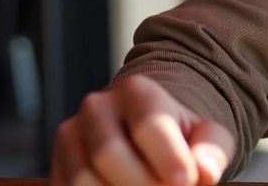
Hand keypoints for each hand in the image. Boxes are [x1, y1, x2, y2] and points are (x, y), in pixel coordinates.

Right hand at [51, 74, 234, 185]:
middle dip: (143, 184)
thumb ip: (211, 151)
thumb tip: (206, 173)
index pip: (148, 125)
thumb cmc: (179, 138)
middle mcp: (97, 107)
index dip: (168, 159)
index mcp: (137, 91)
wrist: (145, 137)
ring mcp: (70, 136)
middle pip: (110, 154)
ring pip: (83, 179)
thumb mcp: (206, 136)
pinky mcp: (56, 164)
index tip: (185, 182)